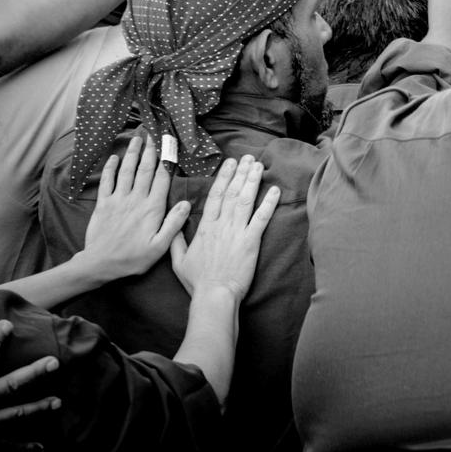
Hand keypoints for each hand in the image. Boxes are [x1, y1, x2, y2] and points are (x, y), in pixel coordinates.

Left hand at [80, 133, 190, 281]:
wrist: (100, 264)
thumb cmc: (133, 258)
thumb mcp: (160, 247)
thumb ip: (174, 224)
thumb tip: (187, 203)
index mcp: (152, 208)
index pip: (162, 179)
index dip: (167, 160)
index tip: (170, 145)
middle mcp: (136, 199)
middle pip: (145, 170)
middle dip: (150, 151)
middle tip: (154, 134)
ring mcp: (118, 199)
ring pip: (126, 171)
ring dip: (132, 153)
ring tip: (137, 139)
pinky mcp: (103, 204)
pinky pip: (106, 181)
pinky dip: (109, 168)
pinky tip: (113, 157)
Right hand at [170, 155, 279, 303]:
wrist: (214, 295)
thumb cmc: (197, 281)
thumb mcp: (178, 260)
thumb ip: (176, 240)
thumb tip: (175, 224)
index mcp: (205, 227)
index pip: (215, 195)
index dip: (223, 177)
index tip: (229, 163)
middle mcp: (221, 225)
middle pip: (231, 193)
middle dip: (240, 173)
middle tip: (247, 157)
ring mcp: (236, 232)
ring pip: (245, 200)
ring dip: (252, 181)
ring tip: (258, 166)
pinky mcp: (250, 241)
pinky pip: (261, 218)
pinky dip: (269, 203)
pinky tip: (275, 190)